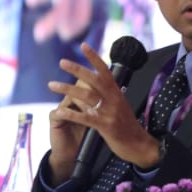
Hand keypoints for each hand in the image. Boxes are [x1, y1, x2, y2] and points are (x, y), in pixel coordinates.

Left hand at [45, 43, 157, 183]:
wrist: (139, 145)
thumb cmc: (128, 127)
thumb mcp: (119, 107)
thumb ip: (106, 97)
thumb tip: (92, 87)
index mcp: (117, 92)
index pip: (105, 70)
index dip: (94, 58)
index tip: (84, 46)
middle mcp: (114, 99)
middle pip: (93, 79)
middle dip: (77, 69)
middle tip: (62, 62)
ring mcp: (110, 112)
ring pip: (86, 96)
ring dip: (67, 89)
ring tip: (52, 85)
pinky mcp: (105, 125)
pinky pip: (85, 117)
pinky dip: (71, 114)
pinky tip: (59, 110)